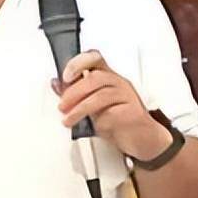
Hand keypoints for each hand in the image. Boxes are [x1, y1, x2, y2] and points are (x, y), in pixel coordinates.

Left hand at [55, 50, 170, 160]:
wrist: (142, 138)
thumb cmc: (118, 119)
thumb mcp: (92, 105)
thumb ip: (75, 94)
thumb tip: (56, 84)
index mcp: (109, 76)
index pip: (95, 58)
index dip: (78, 63)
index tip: (65, 76)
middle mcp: (119, 82)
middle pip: (95, 77)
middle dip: (73, 92)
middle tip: (62, 106)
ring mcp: (127, 96)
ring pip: (101, 96)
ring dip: (79, 109)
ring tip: (68, 120)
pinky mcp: (133, 113)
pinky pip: (112, 114)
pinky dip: (99, 122)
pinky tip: (94, 127)